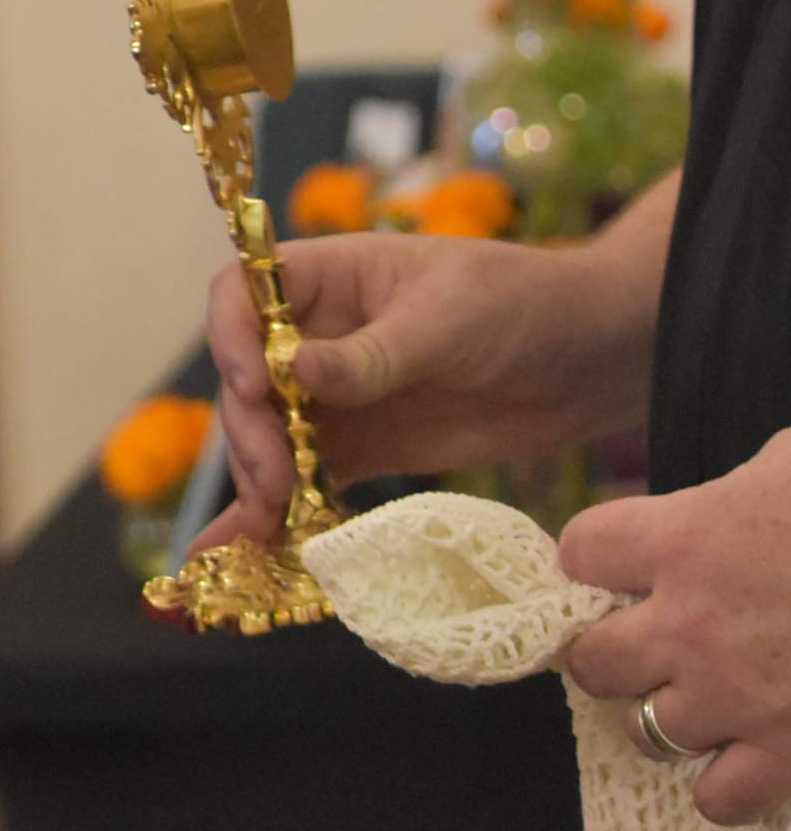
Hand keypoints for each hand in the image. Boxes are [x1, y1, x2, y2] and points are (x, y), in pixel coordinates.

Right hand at [192, 231, 647, 554]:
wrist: (599, 361)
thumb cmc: (525, 305)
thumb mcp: (449, 320)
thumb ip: (371, 353)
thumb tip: (291, 370)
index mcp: (330, 281)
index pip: (244, 294)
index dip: (231, 336)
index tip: (254, 385)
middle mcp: (317, 337)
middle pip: (247, 379)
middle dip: (250, 430)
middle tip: (274, 481)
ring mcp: (338, 397)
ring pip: (267, 435)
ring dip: (257, 478)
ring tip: (268, 525)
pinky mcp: (365, 450)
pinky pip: (307, 479)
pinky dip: (282, 513)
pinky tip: (251, 549)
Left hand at [562, 429, 790, 825]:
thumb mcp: (790, 469)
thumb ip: (738, 496)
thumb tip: (730, 507)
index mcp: (685, 540)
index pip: (582, 551)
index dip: (601, 558)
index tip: (623, 564)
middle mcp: (691, 624)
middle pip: (593, 661)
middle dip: (617, 655)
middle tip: (655, 646)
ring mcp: (736, 697)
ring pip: (647, 732)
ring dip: (672, 718)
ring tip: (710, 703)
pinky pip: (721, 797)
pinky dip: (730, 785)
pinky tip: (755, 758)